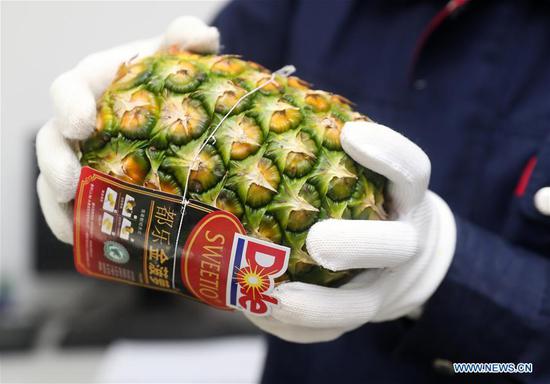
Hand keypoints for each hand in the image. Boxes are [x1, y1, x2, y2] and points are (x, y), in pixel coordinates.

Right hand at [36, 16, 219, 242]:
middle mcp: (83, 123)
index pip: (70, 89)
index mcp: (96, 85)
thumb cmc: (173, 78)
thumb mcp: (183, 55)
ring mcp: (86, 157)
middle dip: (55, 162)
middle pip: (53, 141)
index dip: (70, 105)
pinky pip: (76, 209)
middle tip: (70, 182)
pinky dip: (76, 226)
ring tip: (72, 223)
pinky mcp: (98, 187)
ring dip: (58, 204)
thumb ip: (188, 35)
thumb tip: (200, 37)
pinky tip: (90, 241)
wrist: (183, 108)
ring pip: (55, 182)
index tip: (82, 123)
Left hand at [247, 121, 456, 342]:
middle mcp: (402, 244)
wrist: (398, 259)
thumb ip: (325, 145)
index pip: (412, 172)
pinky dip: (297, 327)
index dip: (388, 154)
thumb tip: (259, 96)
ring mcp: (384, 287)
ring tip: (273, 298)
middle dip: (359, 244)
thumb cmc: (363, 200)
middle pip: (396, 246)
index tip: (351, 134)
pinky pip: (331, 331)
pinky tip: (258, 311)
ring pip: (360, 305)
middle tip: (317, 242)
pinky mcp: (361, 316)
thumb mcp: (359, 169)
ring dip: (319, 306)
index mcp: (405, 199)